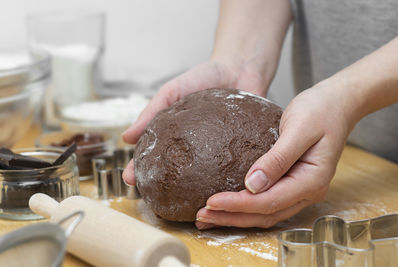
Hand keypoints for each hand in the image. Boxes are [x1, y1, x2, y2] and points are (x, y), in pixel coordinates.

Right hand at [122, 59, 269, 184]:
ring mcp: (218, 153)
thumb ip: (153, 110)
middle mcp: (196, 148)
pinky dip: (225, 180)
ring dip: (193, 190)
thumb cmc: (206, 76)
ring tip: (184, 200)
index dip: (140, 168)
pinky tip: (220, 191)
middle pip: (175, 171)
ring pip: (202, 177)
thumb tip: (126, 137)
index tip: (130, 180)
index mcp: (176, 135)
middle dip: (162, 185)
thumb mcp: (174, 90)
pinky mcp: (241, 152)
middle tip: (151, 195)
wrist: (241, 67)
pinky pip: (232, 168)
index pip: (153, 155)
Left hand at [196, 83, 354, 228]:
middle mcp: (307, 191)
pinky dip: (246, 206)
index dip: (238, 204)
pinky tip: (228, 204)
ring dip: (236, 216)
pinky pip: (267, 202)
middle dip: (232, 217)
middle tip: (202, 215)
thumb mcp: (299, 129)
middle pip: (265, 214)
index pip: (269, 201)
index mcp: (311, 180)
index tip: (211, 201)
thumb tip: (252, 185)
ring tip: (208, 215)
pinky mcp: (292, 182)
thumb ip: (278, 158)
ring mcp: (301, 189)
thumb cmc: (320, 110)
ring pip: (265, 212)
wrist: (336, 104)